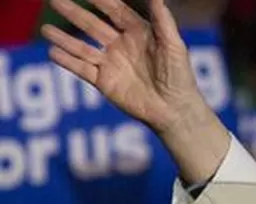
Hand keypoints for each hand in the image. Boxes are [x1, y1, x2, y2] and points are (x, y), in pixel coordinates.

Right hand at [41, 0, 205, 134]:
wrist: (175, 109)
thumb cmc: (180, 76)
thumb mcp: (173, 45)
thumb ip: (163, 20)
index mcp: (138, 33)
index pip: (115, 11)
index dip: (100, 0)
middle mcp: (122, 46)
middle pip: (92, 25)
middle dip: (74, 13)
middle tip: (54, 1)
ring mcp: (112, 64)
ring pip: (82, 47)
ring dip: (64, 38)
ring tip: (45, 30)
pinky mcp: (105, 82)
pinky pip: (82, 69)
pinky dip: (68, 61)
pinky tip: (53, 52)